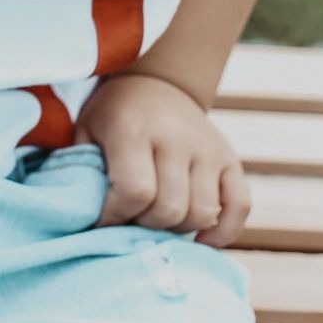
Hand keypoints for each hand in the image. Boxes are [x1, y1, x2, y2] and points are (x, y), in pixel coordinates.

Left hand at [73, 71, 250, 247]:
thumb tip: (83, 220)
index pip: (135, 191)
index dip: (115, 218)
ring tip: (156, 221)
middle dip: (144, 226)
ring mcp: (208, 147)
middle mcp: (176, 136)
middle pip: (169, 208)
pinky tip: (199, 239)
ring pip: (202, 214)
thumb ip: (82, 171)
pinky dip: (223, 232)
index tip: (103, 221)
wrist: (155, 83)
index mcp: (134, 128)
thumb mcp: (86, 131)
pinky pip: (240, 206)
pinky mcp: (230, 158)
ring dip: (177, 230)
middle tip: (130, 220)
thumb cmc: (113, 115)